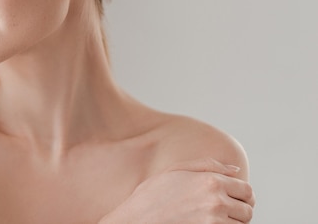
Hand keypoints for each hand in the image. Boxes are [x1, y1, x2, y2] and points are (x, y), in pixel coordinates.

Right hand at [100, 158, 254, 223]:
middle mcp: (216, 201)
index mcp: (210, 180)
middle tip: (222, 212)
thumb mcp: (175, 170)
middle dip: (239, 212)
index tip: (235, 200)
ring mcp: (214, 222)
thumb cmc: (151, 196)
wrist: (135, 220)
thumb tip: (235, 170)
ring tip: (211, 220)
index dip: (243, 196)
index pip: (247, 190)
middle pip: (248, 211)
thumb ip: (208, 165)